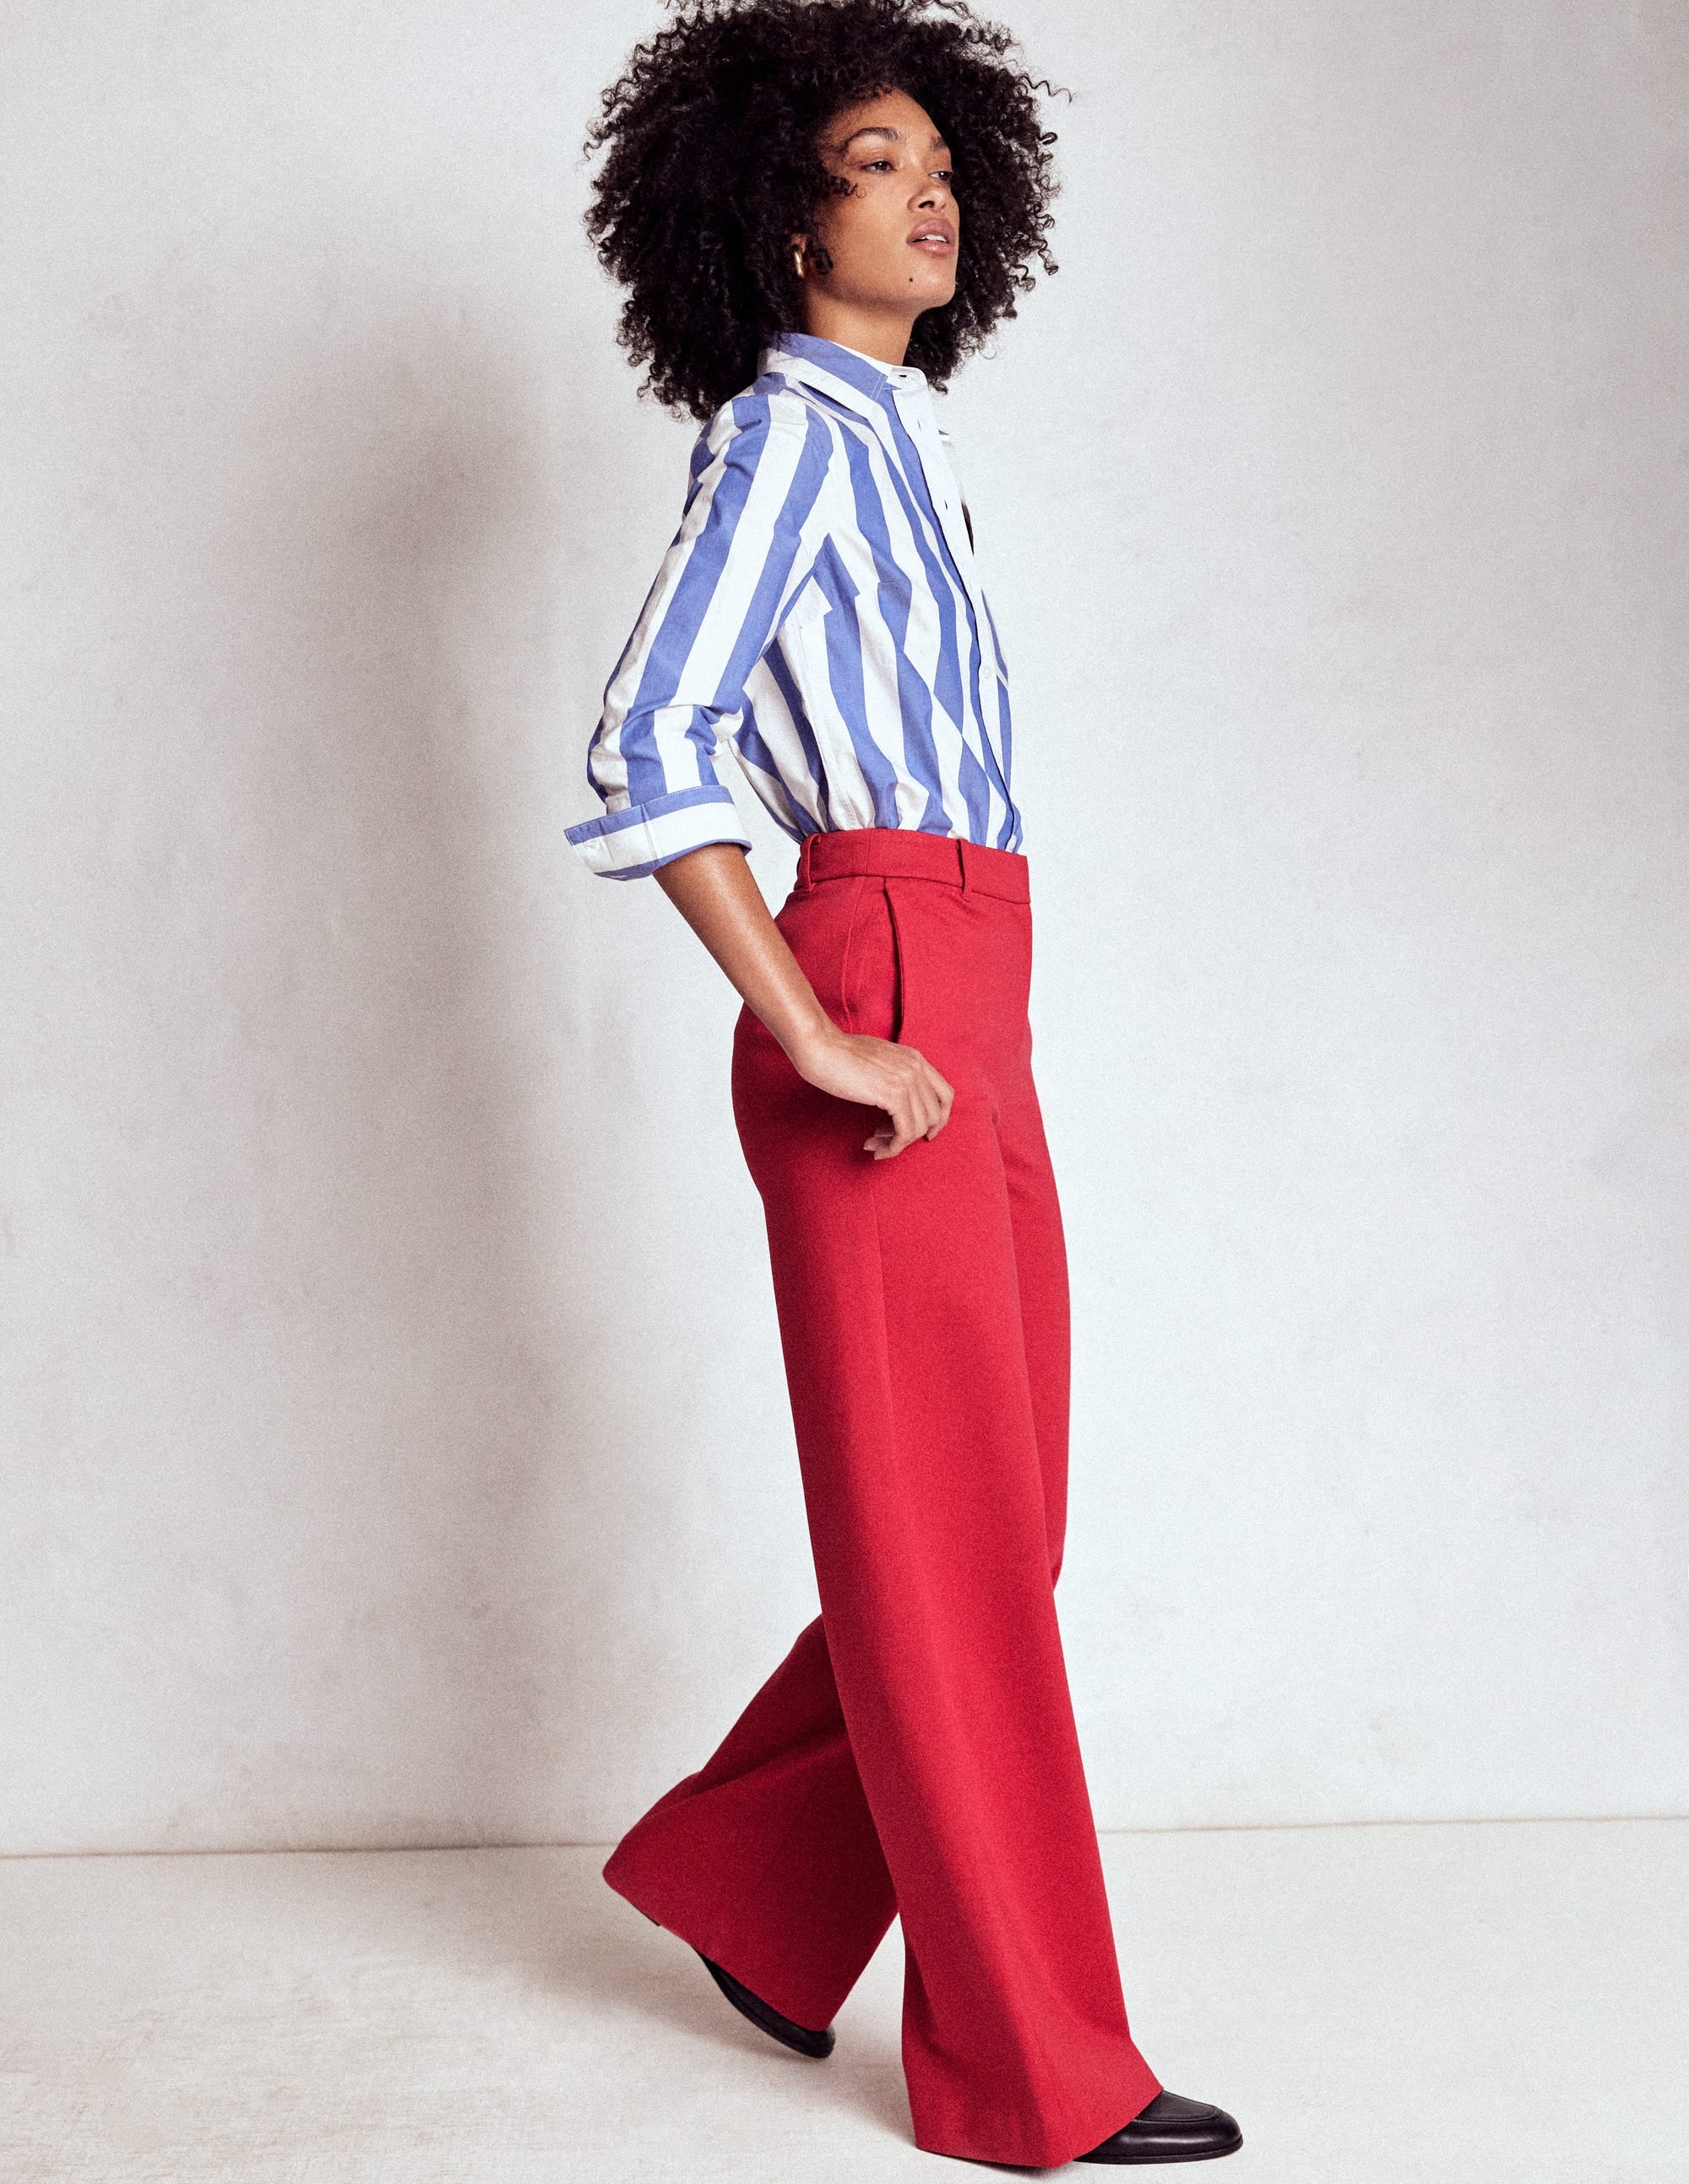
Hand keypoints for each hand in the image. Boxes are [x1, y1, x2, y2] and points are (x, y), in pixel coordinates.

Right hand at [788, 1024, 953, 1158]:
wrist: (821, 1047)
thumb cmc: (839, 1054)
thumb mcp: (878, 1060)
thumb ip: (894, 1075)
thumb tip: (897, 1101)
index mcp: (915, 1058)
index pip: (946, 1094)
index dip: (939, 1119)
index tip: (925, 1134)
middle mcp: (916, 1067)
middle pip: (935, 1115)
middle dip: (913, 1134)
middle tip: (888, 1140)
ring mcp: (907, 1080)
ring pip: (919, 1127)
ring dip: (897, 1143)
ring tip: (875, 1143)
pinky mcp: (893, 1095)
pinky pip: (904, 1132)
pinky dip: (892, 1147)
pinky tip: (874, 1148)